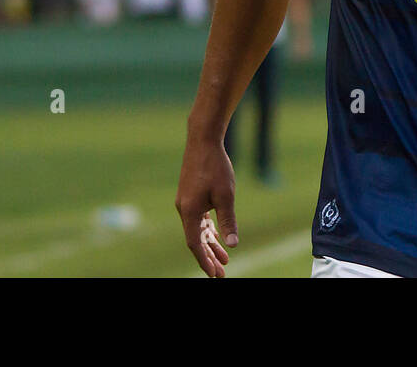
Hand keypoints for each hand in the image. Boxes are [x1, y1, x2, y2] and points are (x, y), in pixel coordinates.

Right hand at [175, 135, 238, 276]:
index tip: (214, 275)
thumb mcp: (226, 196)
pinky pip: (199, 219)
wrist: (203, 141)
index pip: (195, 244)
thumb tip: (233, 245)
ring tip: (224, 259)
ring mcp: (186, 202)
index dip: (205, 261)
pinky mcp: (190, 195)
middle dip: (209, 257)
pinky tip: (217, 237)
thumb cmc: (215, 167)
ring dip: (210, 244)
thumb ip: (228, 221)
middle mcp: (184, 209)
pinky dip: (208, 230)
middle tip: (221, 273)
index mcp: (189, 212)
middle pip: (196, 240)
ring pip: (198, 230)